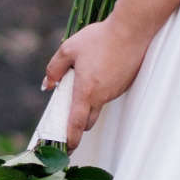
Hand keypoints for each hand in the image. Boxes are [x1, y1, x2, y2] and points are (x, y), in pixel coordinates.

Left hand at [43, 16, 149, 146]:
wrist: (131, 30)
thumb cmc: (99, 38)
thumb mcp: (69, 49)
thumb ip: (54, 69)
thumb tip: (47, 85)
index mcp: (86, 91)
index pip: (76, 124)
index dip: (70, 139)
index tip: (66, 149)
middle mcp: (102, 96)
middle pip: (88, 120)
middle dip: (78, 122)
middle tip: (68, 116)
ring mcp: (115, 92)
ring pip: (99, 105)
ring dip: (90, 101)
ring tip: (85, 79)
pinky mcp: (125, 84)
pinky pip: (109, 93)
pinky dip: (102, 89)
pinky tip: (100, 70)